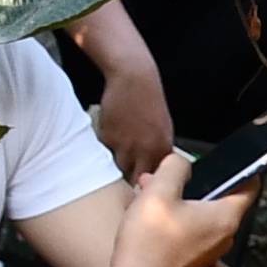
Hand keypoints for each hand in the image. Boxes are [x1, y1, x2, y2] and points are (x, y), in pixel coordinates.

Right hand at [92, 60, 175, 181]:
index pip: (154, 180)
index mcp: (162, 150)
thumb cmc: (149, 100)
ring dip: (114, 166)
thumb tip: (153, 170)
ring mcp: (124, 146)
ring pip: (115, 169)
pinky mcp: (106, 138)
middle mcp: (144, 151)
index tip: (141, 187)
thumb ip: (157, 151)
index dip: (147, 185)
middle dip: (128, 180)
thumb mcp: (163, 128)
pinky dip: (104, 148)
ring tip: (116, 153)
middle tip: (124, 177)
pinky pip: (103, 152)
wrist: (134, 78)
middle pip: (133, 180)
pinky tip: (110, 135)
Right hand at [102, 153, 247, 266]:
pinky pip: (188, 231)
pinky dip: (172, 218)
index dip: (242, 169)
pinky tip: (147, 214)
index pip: (249, 187)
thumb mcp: (158, 192)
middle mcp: (224, 236)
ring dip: (176, 199)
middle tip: (166, 175)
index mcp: (225, 218)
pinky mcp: (191, 261)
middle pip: (217, 199)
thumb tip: (182, 162)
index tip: (230, 160)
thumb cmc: (149, 243)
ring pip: (198, 214)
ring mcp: (209, 252)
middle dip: (191, 183)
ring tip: (147, 191)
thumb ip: (174, 168)